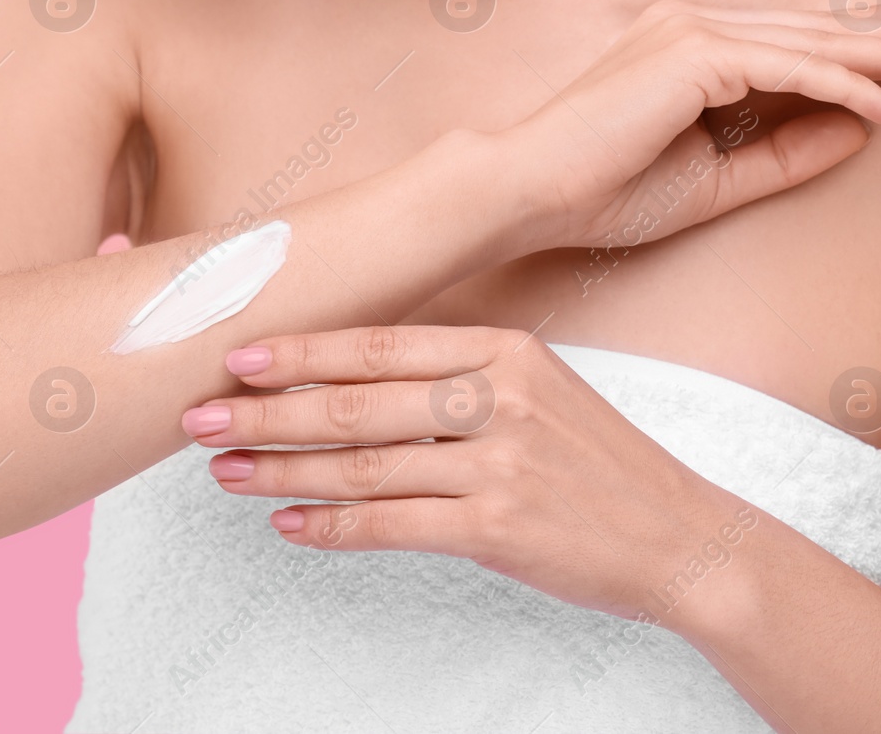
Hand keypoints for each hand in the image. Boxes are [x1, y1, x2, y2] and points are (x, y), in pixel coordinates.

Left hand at [181, 325, 753, 625]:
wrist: (679, 536)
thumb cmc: (596, 460)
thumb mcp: (538, 385)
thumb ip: (455, 371)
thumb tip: (350, 374)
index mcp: (503, 349)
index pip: (377, 345)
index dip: (299, 351)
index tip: (236, 355)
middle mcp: (499, 396)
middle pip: (356, 401)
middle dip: (266, 410)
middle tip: (200, 417)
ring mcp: (501, 463)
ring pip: (363, 463)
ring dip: (281, 468)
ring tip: (224, 471)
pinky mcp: (501, 526)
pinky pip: (392, 525)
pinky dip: (331, 525)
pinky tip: (287, 522)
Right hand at [499, 0, 880, 249]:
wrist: (528, 193)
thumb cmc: (603, 193)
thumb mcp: (715, 180)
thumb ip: (785, 152)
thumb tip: (861, 126)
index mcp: (688, 45)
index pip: (797, 40)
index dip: (868, 44)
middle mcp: (692, 24)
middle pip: (818, 29)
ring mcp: (691, 31)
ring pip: (814, 41)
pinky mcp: (693, 54)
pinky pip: (789, 69)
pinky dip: (844, 85)